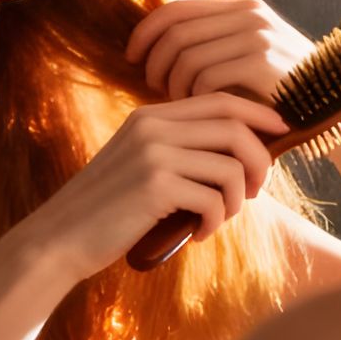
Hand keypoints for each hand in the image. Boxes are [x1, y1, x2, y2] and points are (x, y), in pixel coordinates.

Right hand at [26, 91, 287, 285]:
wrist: (60, 239)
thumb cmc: (109, 210)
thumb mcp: (142, 165)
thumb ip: (179, 149)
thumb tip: (240, 152)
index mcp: (152, 116)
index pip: (221, 100)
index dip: (259, 114)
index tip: (281, 133)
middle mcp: (154, 127)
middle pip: (235, 128)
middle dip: (258, 160)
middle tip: (255, 191)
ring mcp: (154, 155)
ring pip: (229, 166)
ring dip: (237, 200)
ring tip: (220, 218)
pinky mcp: (155, 187)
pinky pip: (213, 199)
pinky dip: (216, 221)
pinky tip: (199, 234)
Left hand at [127, 0, 313, 105]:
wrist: (336, 112)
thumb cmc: (281, 95)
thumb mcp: (248, 61)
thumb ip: (214, 47)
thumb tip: (156, 47)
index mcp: (243, 8)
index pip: (177, 8)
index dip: (146, 31)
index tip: (131, 58)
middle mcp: (250, 14)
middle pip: (175, 31)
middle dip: (154, 62)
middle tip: (151, 89)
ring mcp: (258, 36)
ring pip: (186, 55)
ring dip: (173, 85)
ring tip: (179, 106)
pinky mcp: (263, 63)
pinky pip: (206, 77)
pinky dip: (194, 97)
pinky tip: (200, 112)